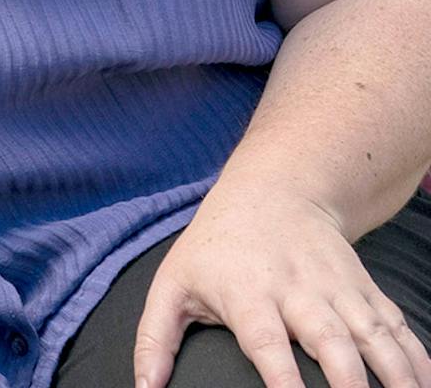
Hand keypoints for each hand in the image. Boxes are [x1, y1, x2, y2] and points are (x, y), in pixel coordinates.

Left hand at [135, 184, 430, 387]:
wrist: (274, 190)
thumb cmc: (215, 247)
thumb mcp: (173, 283)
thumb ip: (155, 338)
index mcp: (247, 294)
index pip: (266, 342)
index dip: (282, 379)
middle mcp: (298, 292)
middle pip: (331, 342)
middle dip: (351, 386)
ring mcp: (339, 291)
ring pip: (375, 336)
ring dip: (396, 376)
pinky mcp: (367, 291)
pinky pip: (398, 328)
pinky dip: (417, 359)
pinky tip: (425, 387)